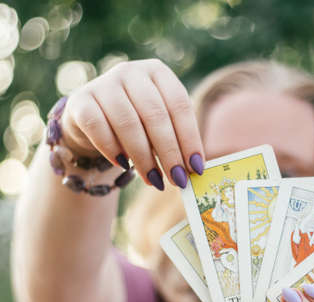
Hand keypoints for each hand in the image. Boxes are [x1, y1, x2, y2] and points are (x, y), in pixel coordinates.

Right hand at [60, 59, 204, 189]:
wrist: (93, 121)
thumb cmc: (137, 125)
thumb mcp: (159, 127)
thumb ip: (176, 142)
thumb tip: (194, 170)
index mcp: (158, 72)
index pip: (179, 104)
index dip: (190, 138)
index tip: (196, 167)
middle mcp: (131, 72)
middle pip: (155, 115)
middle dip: (170, 153)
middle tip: (177, 180)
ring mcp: (104, 83)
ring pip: (128, 124)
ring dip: (144, 158)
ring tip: (155, 181)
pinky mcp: (80, 101)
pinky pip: (98, 128)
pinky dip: (112, 150)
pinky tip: (124, 166)